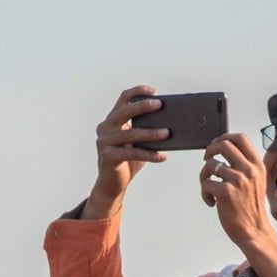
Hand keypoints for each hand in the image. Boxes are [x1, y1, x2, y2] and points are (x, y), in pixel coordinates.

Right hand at [83, 85, 168, 219]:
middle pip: (125, 112)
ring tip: (168, 133)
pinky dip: (149, 155)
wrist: (113, 184)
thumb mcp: (137, 142)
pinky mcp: (108, 157)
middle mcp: (105, 128)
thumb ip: (146, 130)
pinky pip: (133, 153)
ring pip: (131, 134)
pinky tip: (162, 156)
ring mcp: (104, 142)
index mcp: (112, 120)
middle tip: (161, 105)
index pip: (123, 99)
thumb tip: (171, 123)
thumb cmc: (127, 161)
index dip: (138, 92)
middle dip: (143, 106)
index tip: (154, 91)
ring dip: (151, 133)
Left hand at [199, 132, 272, 246]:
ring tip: (208, 189)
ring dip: (204, 176)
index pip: (240, 138)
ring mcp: (238, 180)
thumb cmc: (250, 208)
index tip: (215, 145)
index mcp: (257, 165)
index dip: (224, 137)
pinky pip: (206, 183)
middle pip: (224, 145)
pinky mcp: (226, 192)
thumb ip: (244, 166)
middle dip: (210, 150)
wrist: (254, 231)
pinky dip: (204, 193)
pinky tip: (211, 202)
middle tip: (206, 159)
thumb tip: (224, 150)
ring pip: (210, 165)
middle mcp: (249, 170)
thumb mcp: (255, 182)